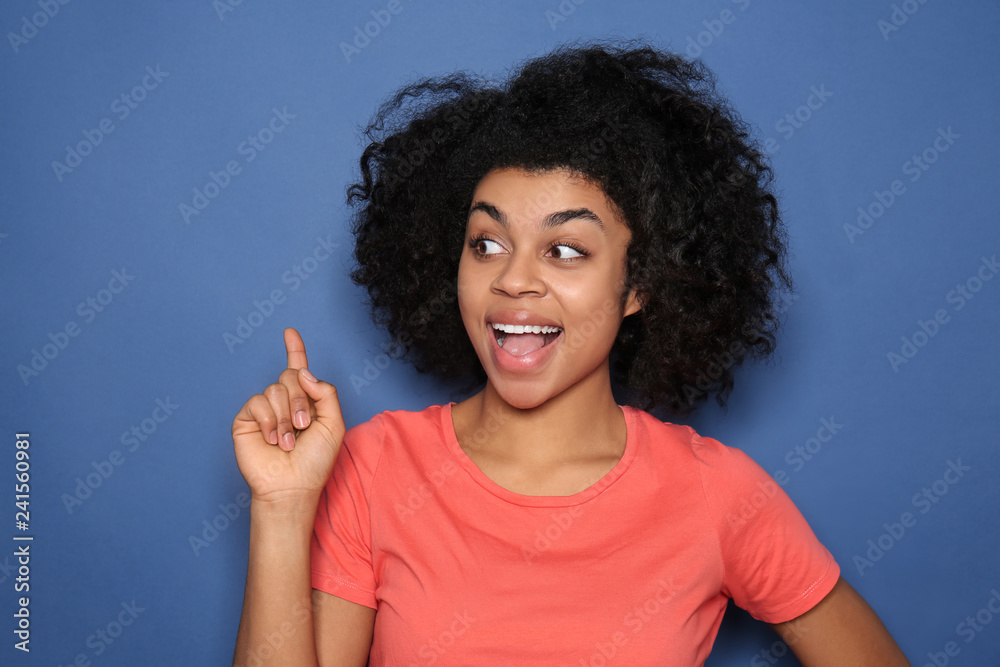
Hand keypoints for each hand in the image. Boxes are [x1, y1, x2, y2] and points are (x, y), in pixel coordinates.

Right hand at [232, 328, 344, 504]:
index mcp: (306, 401)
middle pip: (291, 376)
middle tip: (304, 425)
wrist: (293, 486)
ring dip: (286, 417)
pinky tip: (272, 440)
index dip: (295, 350)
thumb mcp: (334, 423)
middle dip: (301, 400)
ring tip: (288, 442)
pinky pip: (257, 401)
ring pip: (275, 389)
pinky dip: (269, 421)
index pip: (299, 369)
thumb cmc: (315, 461)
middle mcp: (284, 402)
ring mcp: (264, 410)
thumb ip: (326, 392)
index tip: (290, 332)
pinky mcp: (247, 419)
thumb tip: (303, 372)